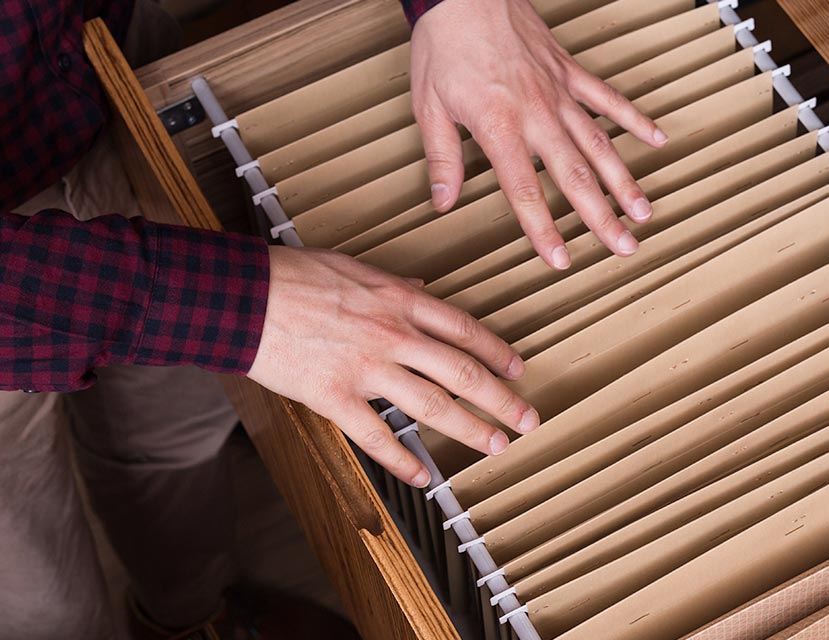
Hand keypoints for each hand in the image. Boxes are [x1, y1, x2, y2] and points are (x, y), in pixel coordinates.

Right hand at [247, 246, 538, 486]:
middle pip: (462, 371)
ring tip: (494, 445)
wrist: (241, 295)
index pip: (464, 329)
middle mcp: (393, 335)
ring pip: (433, 405)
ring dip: (470, 429)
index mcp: (399, 300)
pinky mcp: (334, 397)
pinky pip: (376, 436)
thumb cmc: (292, 275)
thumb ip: (392, 286)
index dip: (497, 352)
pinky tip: (422, 476)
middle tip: (527, 419)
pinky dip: (402, 461)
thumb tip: (421, 290)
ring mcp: (366, 368)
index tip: (518, 370)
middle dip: (501, 399)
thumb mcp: (354, 268)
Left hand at [410, 0, 668, 269]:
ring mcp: (559, 92)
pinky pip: (608, 99)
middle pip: (576, 176)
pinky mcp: (569, 71)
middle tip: (623, 249)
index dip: (544, 230)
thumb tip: (443, 203)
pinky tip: (657, 139)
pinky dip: (634, 119)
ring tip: (643, 213)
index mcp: (499, 127)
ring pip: (599, 144)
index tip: (561, 260)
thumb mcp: (429, 105)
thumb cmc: (444, 43)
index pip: (525, 191)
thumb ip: (442, 158)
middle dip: (602, 217)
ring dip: (624, 181)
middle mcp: (537, 114)